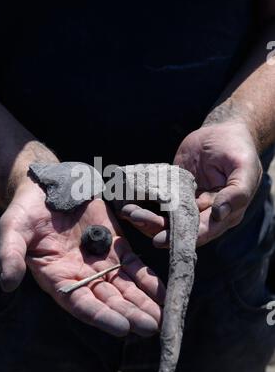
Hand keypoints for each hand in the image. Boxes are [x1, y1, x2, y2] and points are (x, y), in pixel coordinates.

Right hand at [0, 180, 164, 336]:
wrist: (48, 187)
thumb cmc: (26, 210)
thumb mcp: (12, 229)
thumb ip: (11, 255)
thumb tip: (7, 283)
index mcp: (56, 278)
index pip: (80, 303)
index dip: (101, 316)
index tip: (122, 328)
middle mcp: (81, 276)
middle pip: (109, 301)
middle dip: (130, 314)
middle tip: (152, 327)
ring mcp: (100, 262)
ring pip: (125, 287)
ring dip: (144, 302)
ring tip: (163, 317)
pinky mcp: (116, 246)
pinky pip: (135, 266)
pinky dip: (150, 280)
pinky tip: (164, 292)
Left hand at [118, 121, 261, 246]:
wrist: (223, 131)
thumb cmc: (238, 149)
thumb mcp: (243, 168)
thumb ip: (236, 193)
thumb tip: (219, 214)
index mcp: (224, 214)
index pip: (201, 231)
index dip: (180, 237)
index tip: (158, 240)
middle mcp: (205, 214)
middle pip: (178, 228)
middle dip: (155, 226)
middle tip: (134, 217)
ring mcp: (187, 203)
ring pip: (165, 217)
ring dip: (146, 216)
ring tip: (128, 210)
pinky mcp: (174, 191)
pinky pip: (157, 200)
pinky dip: (144, 202)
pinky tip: (128, 199)